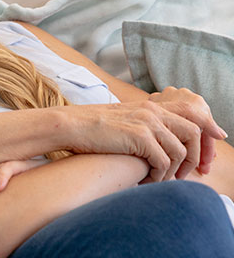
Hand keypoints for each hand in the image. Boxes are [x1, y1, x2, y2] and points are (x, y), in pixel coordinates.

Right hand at [64, 99, 225, 182]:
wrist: (69, 125)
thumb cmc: (91, 128)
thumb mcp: (123, 120)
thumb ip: (143, 125)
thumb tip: (158, 142)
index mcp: (150, 105)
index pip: (191, 112)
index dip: (207, 127)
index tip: (216, 140)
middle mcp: (152, 111)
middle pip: (194, 132)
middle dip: (197, 156)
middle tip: (188, 174)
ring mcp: (146, 122)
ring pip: (180, 151)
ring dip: (174, 171)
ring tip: (161, 180)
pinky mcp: (139, 136)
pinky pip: (163, 162)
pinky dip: (159, 176)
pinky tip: (147, 180)